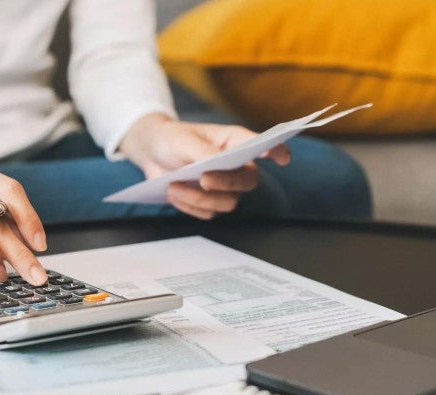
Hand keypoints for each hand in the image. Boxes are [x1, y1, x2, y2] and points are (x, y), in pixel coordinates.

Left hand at [119, 114, 290, 219]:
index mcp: (234, 142)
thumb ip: (203, 152)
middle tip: (203, 179)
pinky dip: (189, 206)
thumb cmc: (172, 139)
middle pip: (248, 182)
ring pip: (227, 203)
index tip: (283, 158)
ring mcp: (224, 186)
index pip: (263, 146)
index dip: (277, 152)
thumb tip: (216, 166)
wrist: (152, 152)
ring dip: (199, 198)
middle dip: (225, 183)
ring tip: (174, 186)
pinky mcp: (210, 202)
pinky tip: (174, 192)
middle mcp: (235, 165)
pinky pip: (208, 213)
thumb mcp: (184, 141)